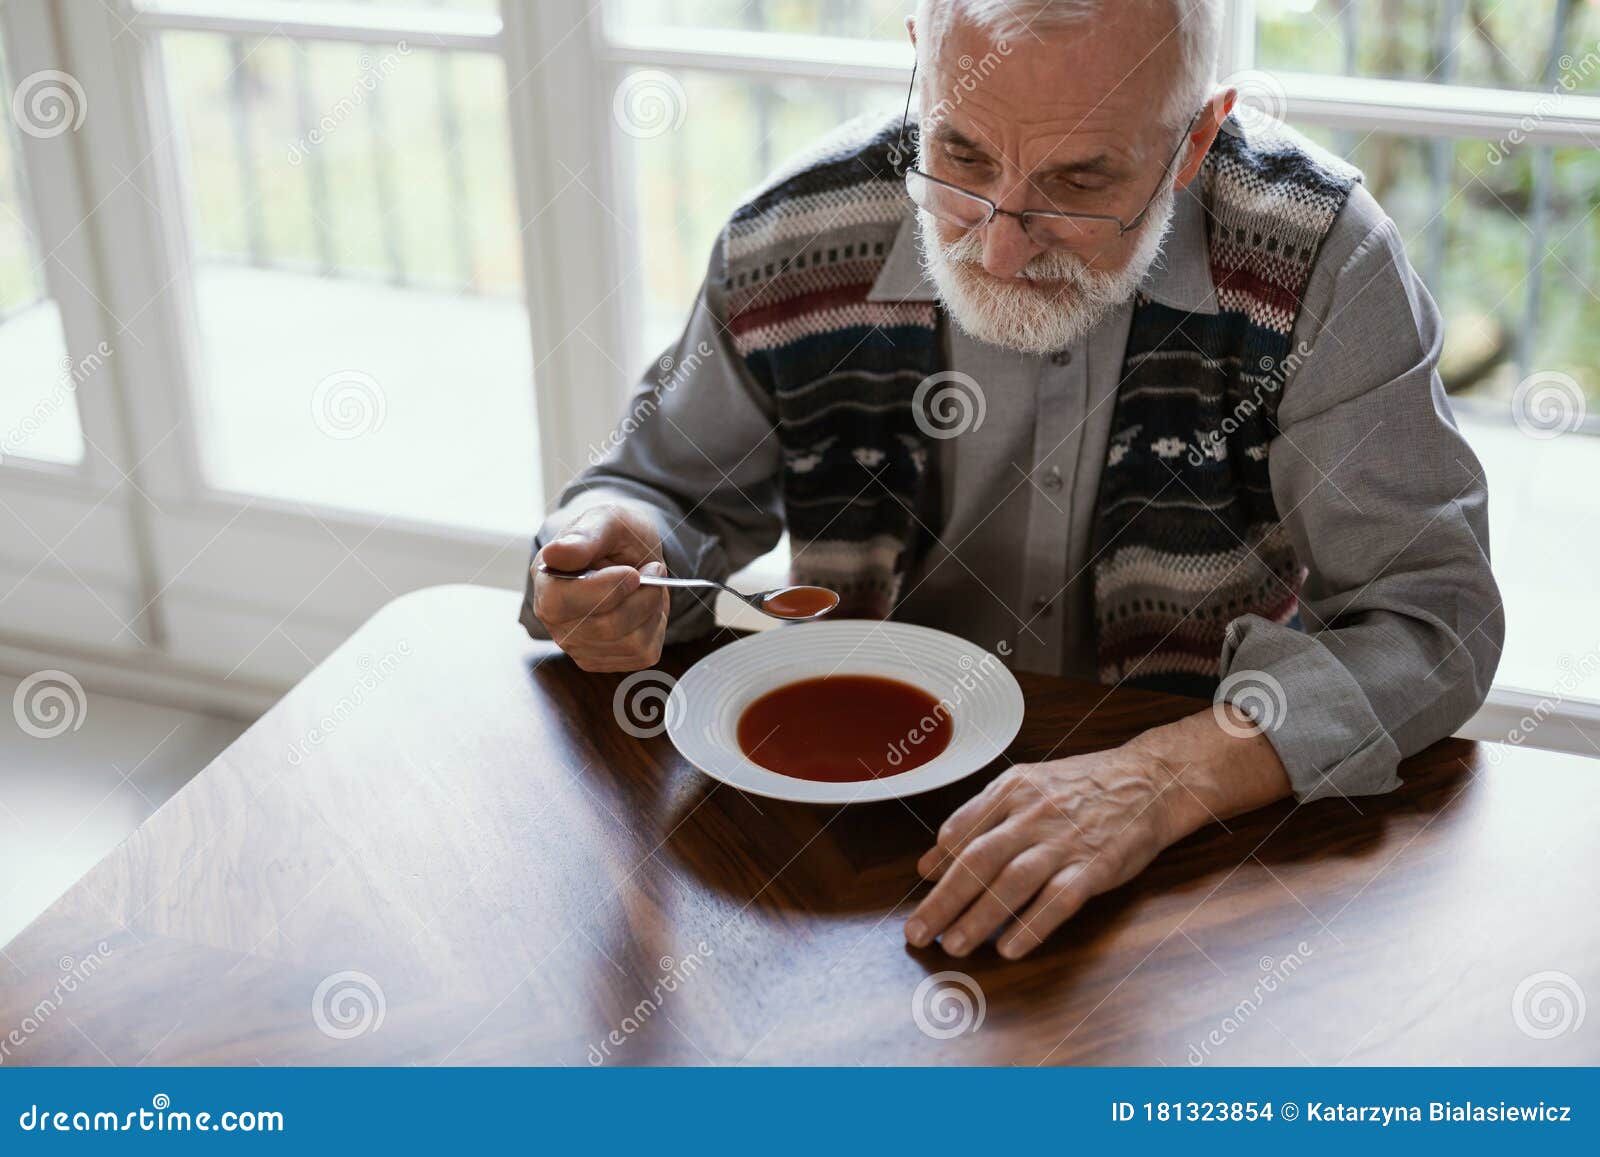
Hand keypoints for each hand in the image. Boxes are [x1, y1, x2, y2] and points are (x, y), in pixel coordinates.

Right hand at [531, 503, 669, 671]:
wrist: (631, 555)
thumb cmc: (615, 536)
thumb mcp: (606, 520)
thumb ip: (584, 536)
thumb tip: (555, 553)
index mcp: (547, 582)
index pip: (562, 603)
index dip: (605, 590)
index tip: (633, 572)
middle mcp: (556, 621)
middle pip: (606, 627)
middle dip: (642, 596)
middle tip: (653, 569)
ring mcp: (579, 645)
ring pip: (630, 643)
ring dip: (651, 609)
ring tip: (646, 586)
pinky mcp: (606, 660)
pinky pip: (642, 653)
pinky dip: (655, 627)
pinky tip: (643, 607)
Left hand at [904, 746, 1179, 959]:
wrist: (1151, 780)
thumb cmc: (1083, 788)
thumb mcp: (1025, 787)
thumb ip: (976, 821)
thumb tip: (928, 863)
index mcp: (1012, 789)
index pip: (961, 829)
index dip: (938, 865)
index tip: (920, 893)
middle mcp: (1033, 813)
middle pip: (978, 860)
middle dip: (944, 900)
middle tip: (918, 933)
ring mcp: (1066, 840)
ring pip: (1013, 881)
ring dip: (979, 917)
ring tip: (954, 945)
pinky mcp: (1096, 866)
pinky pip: (1058, 899)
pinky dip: (1032, 925)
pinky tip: (1009, 947)